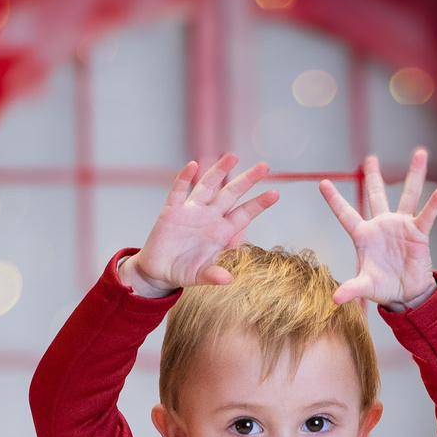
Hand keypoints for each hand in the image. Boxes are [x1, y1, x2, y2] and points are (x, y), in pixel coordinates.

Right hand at [124, 156, 276, 293]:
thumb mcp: (199, 276)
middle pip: (231, 194)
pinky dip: (184, 178)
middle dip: (247, 180)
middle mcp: (209, 217)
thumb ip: (212, 275)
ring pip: (207, 186)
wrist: (160, 270)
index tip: (275, 193)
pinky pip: (178, 191)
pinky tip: (192, 165)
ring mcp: (191, 211)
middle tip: (264, 166)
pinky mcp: (172, 211)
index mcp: (221, 232)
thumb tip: (227, 279)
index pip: (244, 214)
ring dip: (218, 171)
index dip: (258, 204)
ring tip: (232, 157)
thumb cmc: (184, 271)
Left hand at [319, 150, 436, 307]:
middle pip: (377, 195)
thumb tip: (335, 299)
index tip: (322, 183)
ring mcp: (401, 226)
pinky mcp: (418, 233)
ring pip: (407, 195)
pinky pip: (427, 215)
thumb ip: (351, 289)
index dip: (334, 200)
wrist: (406, 295)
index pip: (346, 214)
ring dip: (414, 174)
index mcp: (363, 236)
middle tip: (370, 158)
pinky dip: (434, 203)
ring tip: (420, 152)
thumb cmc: (383, 288)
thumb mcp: (365, 287)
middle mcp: (382, 226)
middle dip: (374, 175)